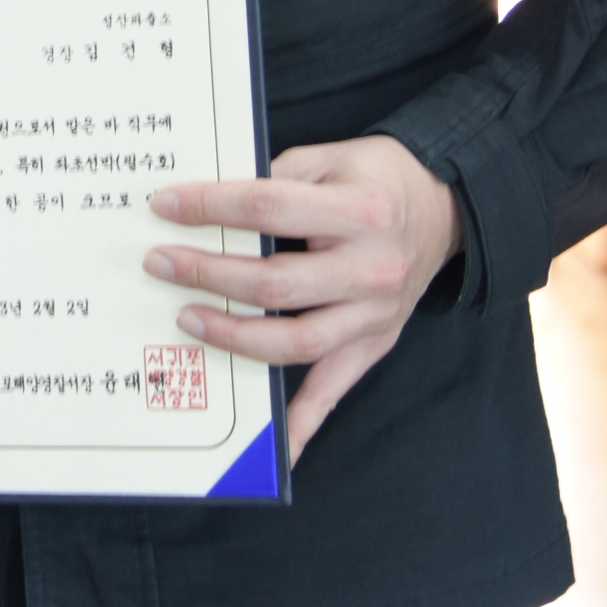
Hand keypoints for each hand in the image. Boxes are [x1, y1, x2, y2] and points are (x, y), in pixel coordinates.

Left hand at [146, 134, 462, 463]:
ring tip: (187, 318)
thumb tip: (206, 202)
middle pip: (275, 285)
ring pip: (295, 343)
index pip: (268, 210)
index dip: (211, 207)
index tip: (166, 205)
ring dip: (233, 335)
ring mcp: (373, 316)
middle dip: (208, 274)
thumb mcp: (330, 157)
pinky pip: (333, 391)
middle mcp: (371, 270)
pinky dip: (302, 425)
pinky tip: (271, 448)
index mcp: (360, 213)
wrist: (446, 209)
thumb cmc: (378, 179)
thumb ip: (274, 176)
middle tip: (160, 264)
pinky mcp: (373, 345)